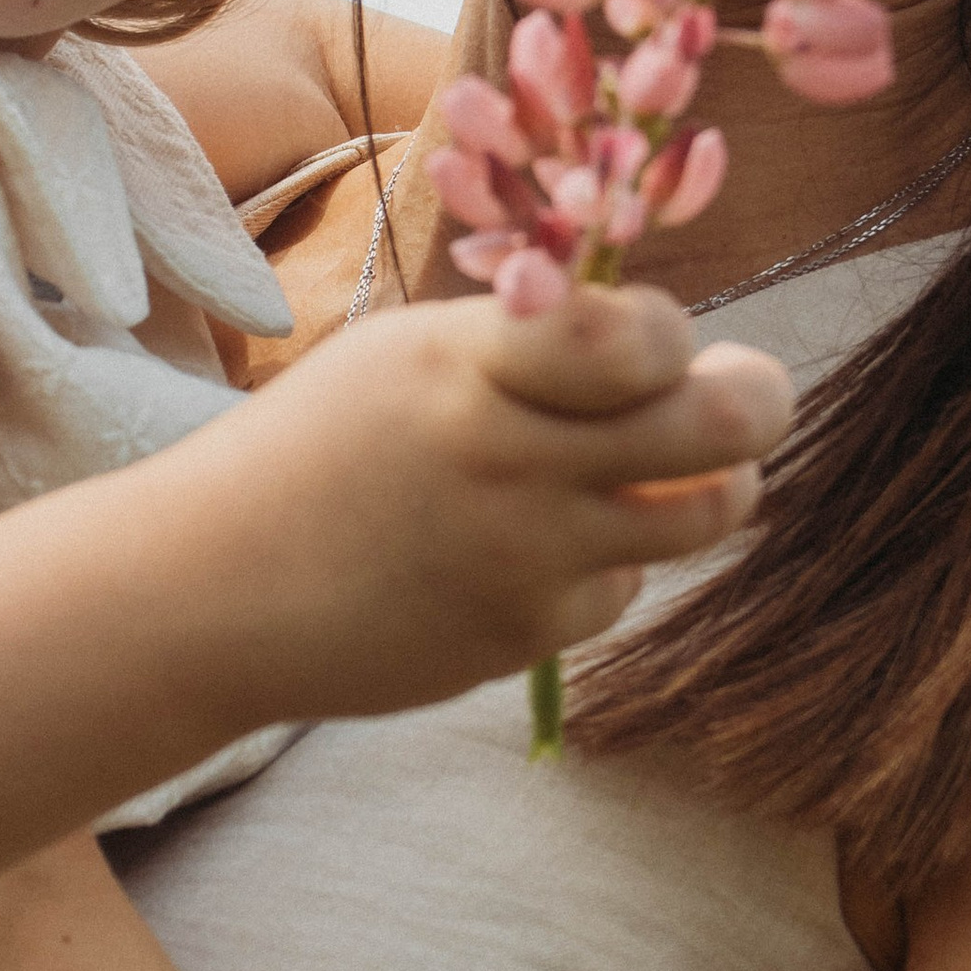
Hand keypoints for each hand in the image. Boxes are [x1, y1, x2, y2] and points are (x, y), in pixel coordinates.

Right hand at [180, 281, 793, 725]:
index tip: (657, 340)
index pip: (640, 333)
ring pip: (706, 515)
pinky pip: (622, 589)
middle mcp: (512, 456)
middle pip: (719, 424)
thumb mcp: (408, 357)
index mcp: (473, 363)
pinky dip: (601, 567)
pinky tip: (531, 554)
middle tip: (750, 395)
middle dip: (759, 399)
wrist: (212, 591)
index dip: (673, 332)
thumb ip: (530, 345)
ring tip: (673, 472)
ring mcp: (526, 556)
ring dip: (713, 487)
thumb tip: (670, 349)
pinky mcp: (525, 637)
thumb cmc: (317, 450)